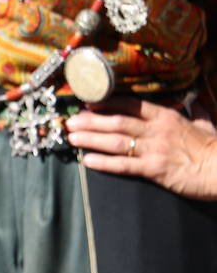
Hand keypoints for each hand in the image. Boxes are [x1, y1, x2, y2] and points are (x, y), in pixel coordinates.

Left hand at [66, 96, 216, 199]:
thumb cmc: (215, 148)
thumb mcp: (206, 125)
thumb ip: (196, 113)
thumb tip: (195, 102)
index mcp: (167, 117)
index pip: (131, 105)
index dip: (107, 103)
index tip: (89, 104)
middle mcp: (156, 131)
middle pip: (116, 122)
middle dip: (90, 122)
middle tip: (70, 122)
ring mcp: (154, 150)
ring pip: (116, 141)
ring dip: (91, 139)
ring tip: (71, 138)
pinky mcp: (154, 169)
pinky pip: (123, 165)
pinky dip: (104, 163)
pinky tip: (87, 161)